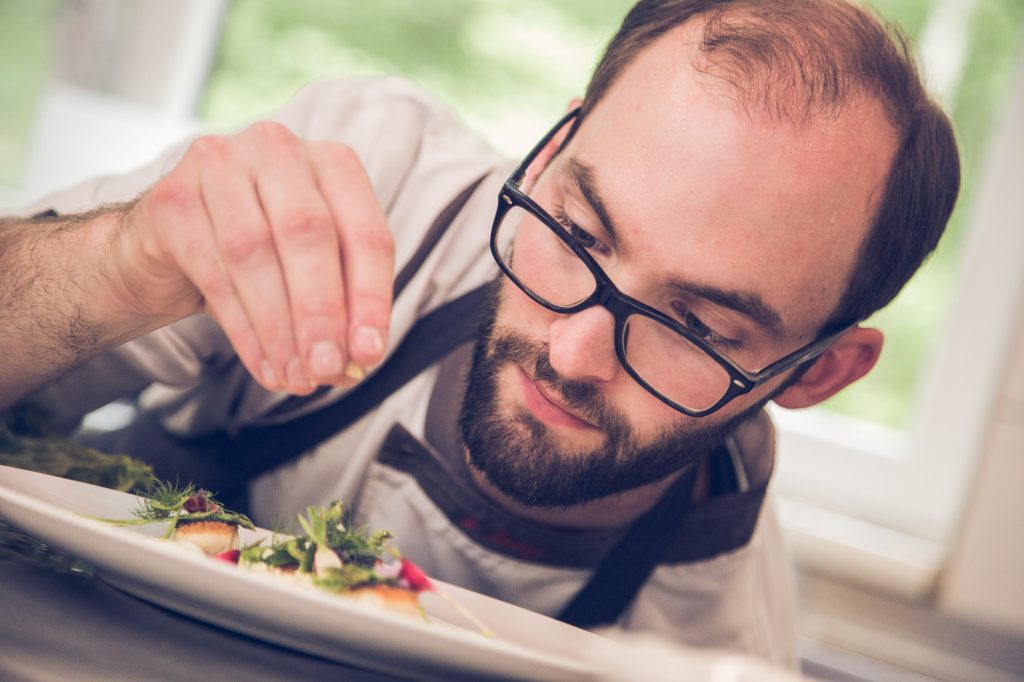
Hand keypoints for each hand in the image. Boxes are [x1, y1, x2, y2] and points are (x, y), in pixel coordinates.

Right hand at [115, 121, 393, 393]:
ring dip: (280, 326)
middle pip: (309, 233)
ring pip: (256, 252)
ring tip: (295, 376)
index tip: (369, 352)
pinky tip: (263, 364)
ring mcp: (220, 164)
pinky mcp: (172, 196)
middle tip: (328, 369)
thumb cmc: (257, 257)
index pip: (366, 232)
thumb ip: (339, 308)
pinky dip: (244, 328)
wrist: (164, 249)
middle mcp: (279, 148)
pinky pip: (213, 269)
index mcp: (332, 162)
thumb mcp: (310, 274)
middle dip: (322, 312)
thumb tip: (357, 362)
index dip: (371, 297)